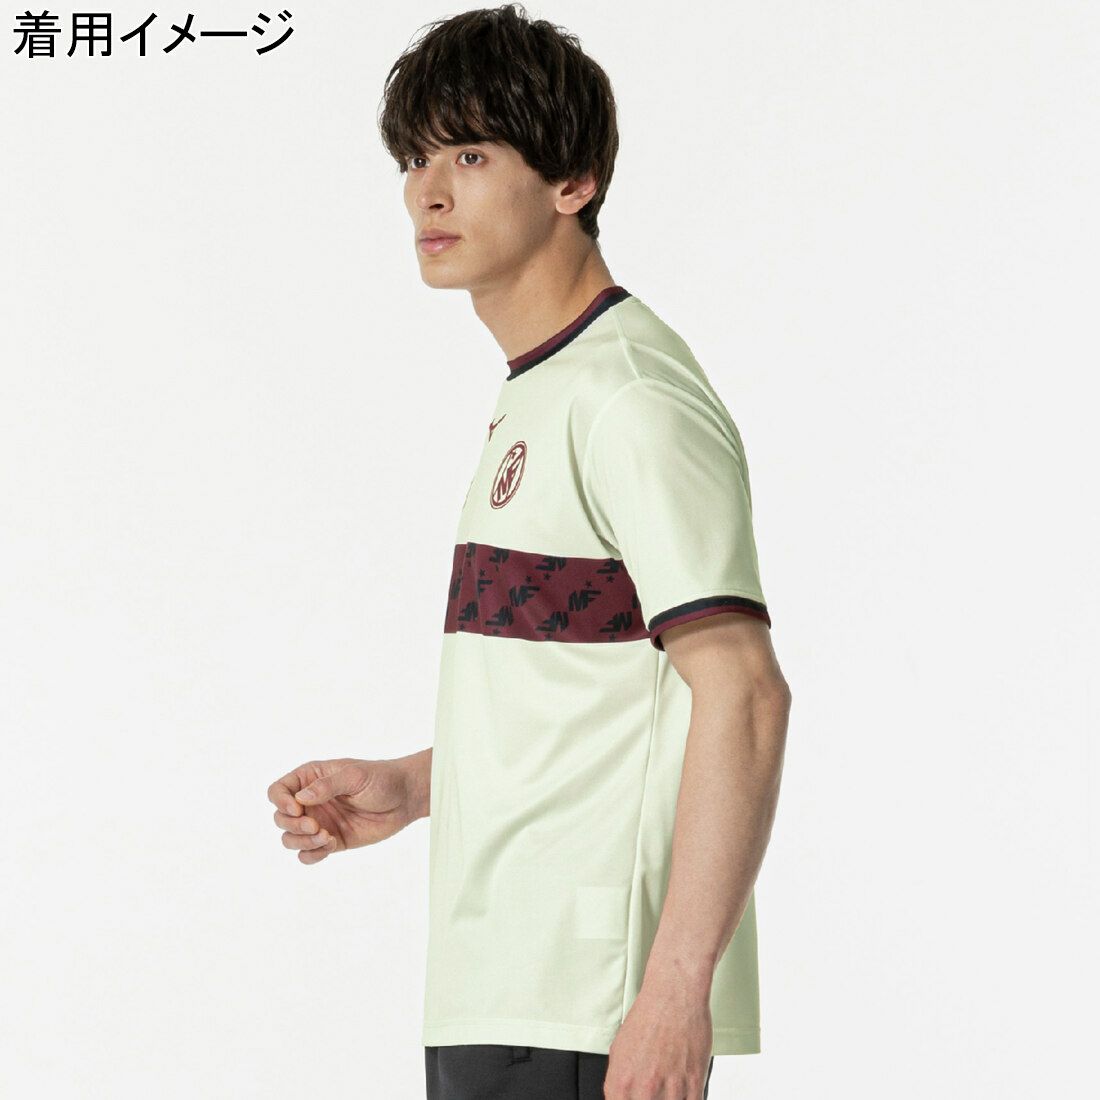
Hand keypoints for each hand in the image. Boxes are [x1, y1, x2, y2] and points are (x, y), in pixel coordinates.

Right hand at [267, 756, 420, 863]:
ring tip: (327, 837)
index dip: (280, 802)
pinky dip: (312, 855)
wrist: (405, 798)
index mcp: (311, 779)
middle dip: (293, 825)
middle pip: (280, 818)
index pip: (278, 791)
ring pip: (290, 838)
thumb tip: (300, 798)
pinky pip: (308, 855)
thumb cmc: (381, 779)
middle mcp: (310, 801)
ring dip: (302, 842)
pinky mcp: (331, 840)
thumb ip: (327, 786)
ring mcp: (319, 822)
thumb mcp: (355, 776)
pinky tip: (331, 844)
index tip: (297, 809)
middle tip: (316, 826)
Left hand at [603, 975, 712, 1098]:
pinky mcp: (694, 1081)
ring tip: (669, 1088)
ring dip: (669, 1099)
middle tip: (653, 1092)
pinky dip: (687, 1099)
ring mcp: (670, 1087)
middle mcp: (644, 1088)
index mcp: (621, 1081)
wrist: (673, 994)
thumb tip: (621, 1097)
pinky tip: (683, 1092)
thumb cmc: (648, 1016)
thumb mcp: (619, 1049)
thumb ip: (619, 1081)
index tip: (636, 1098)